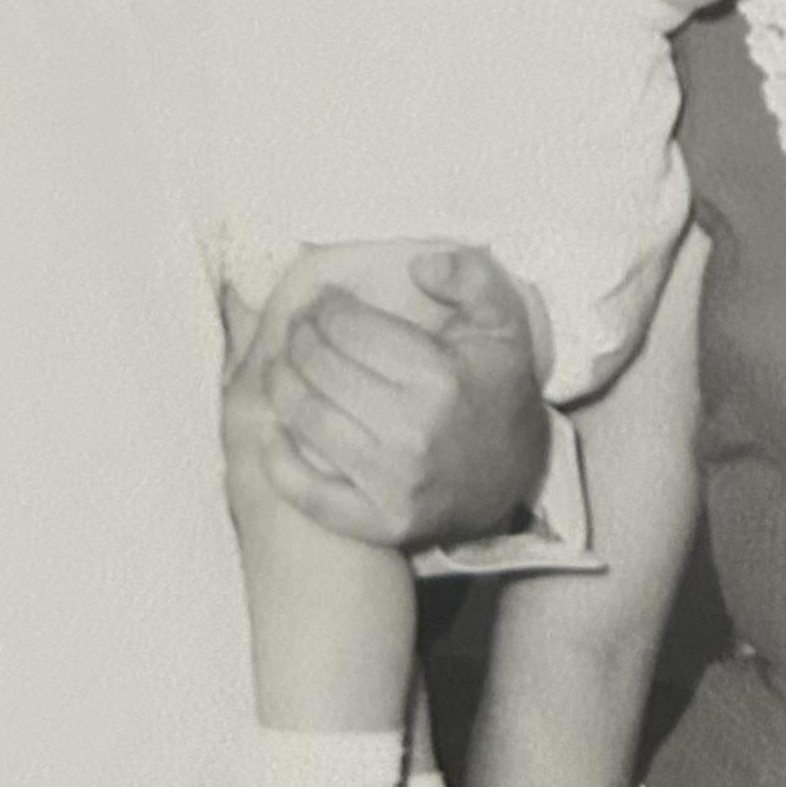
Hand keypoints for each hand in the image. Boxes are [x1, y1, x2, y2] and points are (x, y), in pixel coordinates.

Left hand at [224, 241, 548, 549]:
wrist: (514, 475)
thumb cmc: (497, 388)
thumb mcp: (502, 322)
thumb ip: (469, 276)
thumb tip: (419, 264)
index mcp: (441, 378)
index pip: (350, 328)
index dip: (327, 307)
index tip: (323, 301)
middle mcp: (413, 433)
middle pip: (320, 369)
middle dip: (299, 337)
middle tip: (297, 328)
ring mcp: (393, 484)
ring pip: (305, 419)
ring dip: (279, 383)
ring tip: (280, 365)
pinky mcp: (378, 522)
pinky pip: (307, 492)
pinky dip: (278, 460)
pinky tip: (272, 431)